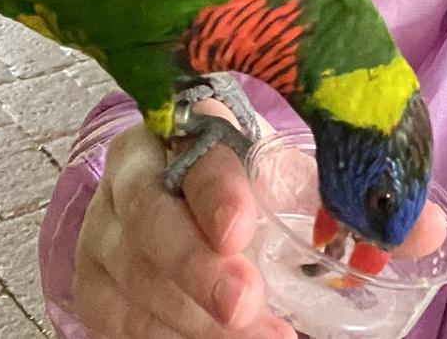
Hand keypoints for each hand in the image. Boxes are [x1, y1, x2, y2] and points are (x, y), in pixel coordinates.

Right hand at [73, 102, 294, 338]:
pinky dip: (172, 336)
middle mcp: (127, 177)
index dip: (216, 194)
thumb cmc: (236, 176)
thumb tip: (354, 218)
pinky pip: (122, 321)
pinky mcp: (92, 287)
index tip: (241, 231)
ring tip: (260, 335)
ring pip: (137, 281)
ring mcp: (101, 235)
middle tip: (244, 302)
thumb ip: (294, 182)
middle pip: (151, 221)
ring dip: (197, 318)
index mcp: (176, 130)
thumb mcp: (264, 163)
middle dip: (199, 269)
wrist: (179, 201)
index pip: (194, 155)